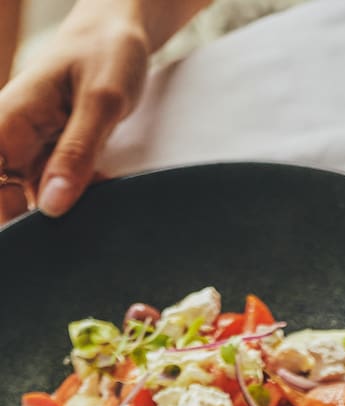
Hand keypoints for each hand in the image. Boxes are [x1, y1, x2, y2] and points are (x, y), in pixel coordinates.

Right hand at [0, 0, 148, 224]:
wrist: (118, 32)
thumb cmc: (106, 54)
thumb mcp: (101, 101)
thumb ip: (77, 153)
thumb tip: (50, 207)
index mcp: (9, 119)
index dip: (3, 208)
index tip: (35, 217)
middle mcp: (11, 138)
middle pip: (4, 198)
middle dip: (36, 219)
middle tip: (78, 211)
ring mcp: (31, 150)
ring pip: (33, 201)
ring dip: (67, 209)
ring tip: (96, 183)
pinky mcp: (51, 158)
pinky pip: (56, 192)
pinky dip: (79, 196)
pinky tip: (101, 182)